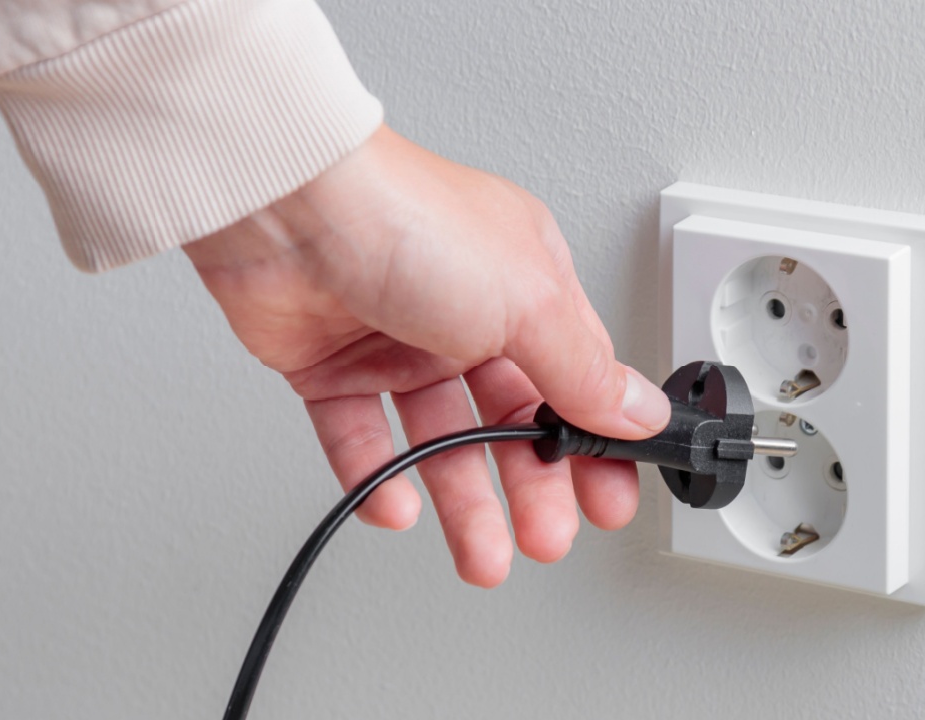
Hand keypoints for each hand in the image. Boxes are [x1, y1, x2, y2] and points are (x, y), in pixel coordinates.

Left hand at [183, 126, 669, 587]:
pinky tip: (397, 504)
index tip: (607, 499)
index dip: (594, 443)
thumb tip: (638, 411)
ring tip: (483, 554)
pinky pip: (361, 437)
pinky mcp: (331, 365)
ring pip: (440, 439)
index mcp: (525, 283)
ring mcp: (396, 339)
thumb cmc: (407, 220)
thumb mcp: (529, 301)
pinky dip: (378, 477)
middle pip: (510, 420)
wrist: (286, 209)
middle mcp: (463, 310)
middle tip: (545, 536)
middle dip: (533, 487)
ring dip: (463, 501)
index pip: (575, 379)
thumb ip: (583, 369)